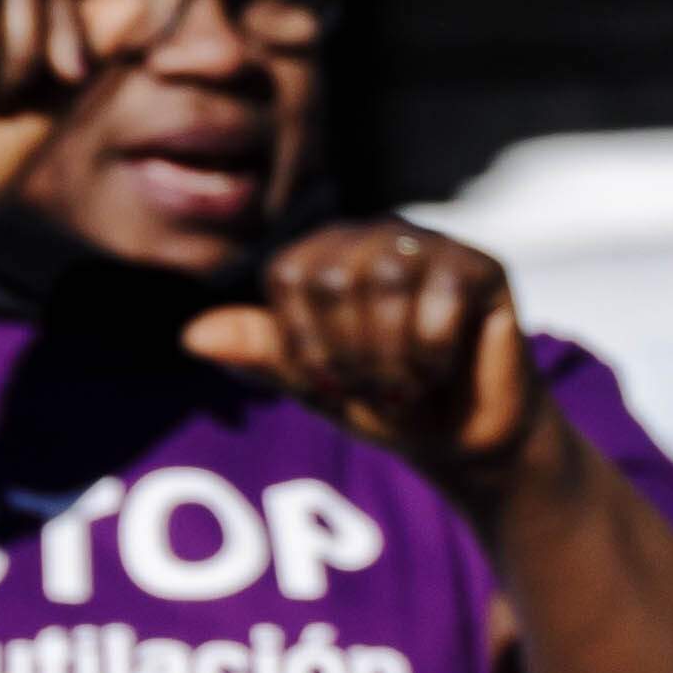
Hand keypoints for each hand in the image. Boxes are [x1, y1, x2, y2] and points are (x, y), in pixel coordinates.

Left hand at [182, 222, 546, 499]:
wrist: (461, 437)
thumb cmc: (384, 402)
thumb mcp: (312, 384)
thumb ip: (259, 353)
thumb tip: (190, 336)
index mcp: (327, 254)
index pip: (288, 275)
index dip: (302, 343)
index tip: (330, 384)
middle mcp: (376, 236)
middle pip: (333, 277)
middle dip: (347, 354)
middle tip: (374, 389)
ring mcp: (431, 245)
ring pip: (385, 281)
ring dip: (389, 356)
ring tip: (404, 385)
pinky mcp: (482, 266)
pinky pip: (442, 296)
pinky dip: (433, 351)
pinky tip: (443, 367)